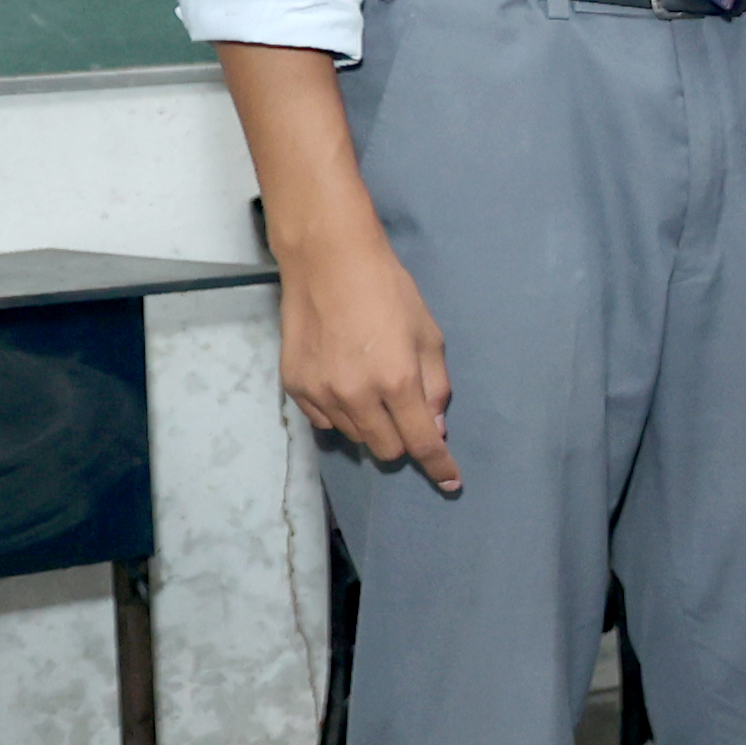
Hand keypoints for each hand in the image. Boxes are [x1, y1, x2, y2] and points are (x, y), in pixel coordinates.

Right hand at [276, 213, 461, 493]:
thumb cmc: (387, 291)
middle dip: (403, 440)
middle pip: (385, 449)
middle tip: (406, 412)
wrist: (327, 262)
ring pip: (354, 437)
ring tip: (372, 387)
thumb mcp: (428, 335)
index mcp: (397, 382)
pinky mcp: (294, 386)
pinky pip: (324, 421)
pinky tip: (345, 384)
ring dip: (371, 426)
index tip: (451, 483)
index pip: (421, 443)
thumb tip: (435, 430)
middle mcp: (356, 396)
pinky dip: (341, 414)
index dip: (439, 467)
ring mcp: (320, 393)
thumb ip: (435, 387)